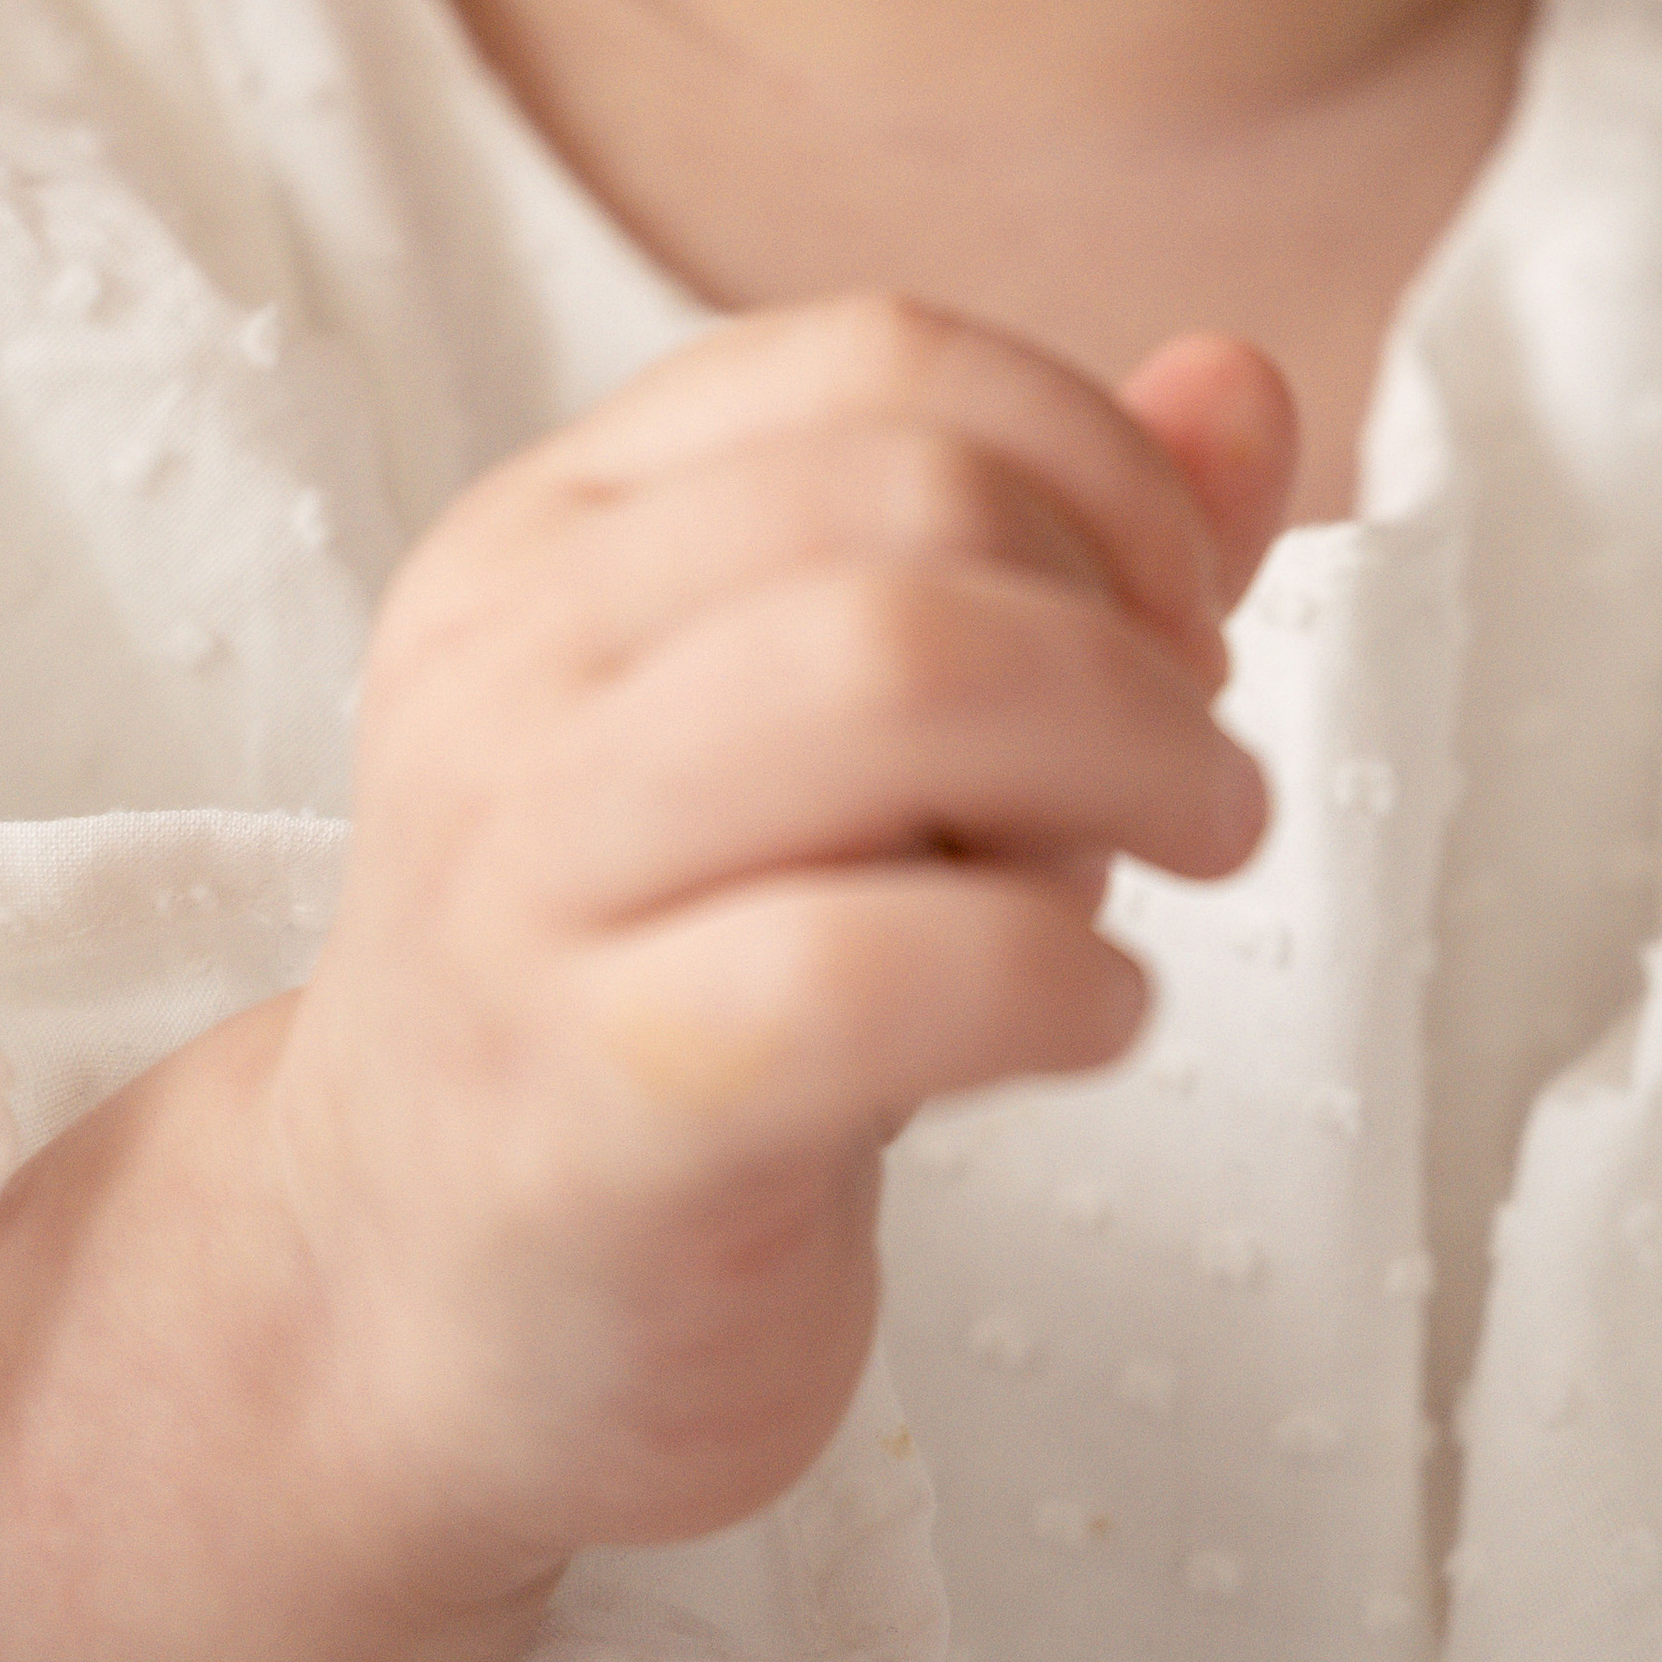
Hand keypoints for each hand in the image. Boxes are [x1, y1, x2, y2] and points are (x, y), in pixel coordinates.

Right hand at [261, 299, 1294, 1592]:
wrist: (420, 1303)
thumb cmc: (682, 974)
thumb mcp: (850, 730)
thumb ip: (1051, 545)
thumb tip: (1241, 383)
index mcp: (557, 528)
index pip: (878, 359)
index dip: (1098, 458)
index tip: (1181, 612)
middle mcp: (510, 663)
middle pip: (918, 501)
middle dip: (1135, 626)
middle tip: (1198, 768)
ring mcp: (526, 879)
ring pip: (899, 675)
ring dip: (1131, 758)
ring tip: (1192, 859)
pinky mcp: (592, 1104)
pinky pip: (875, 969)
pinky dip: (1058, 975)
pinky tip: (1098, 1015)